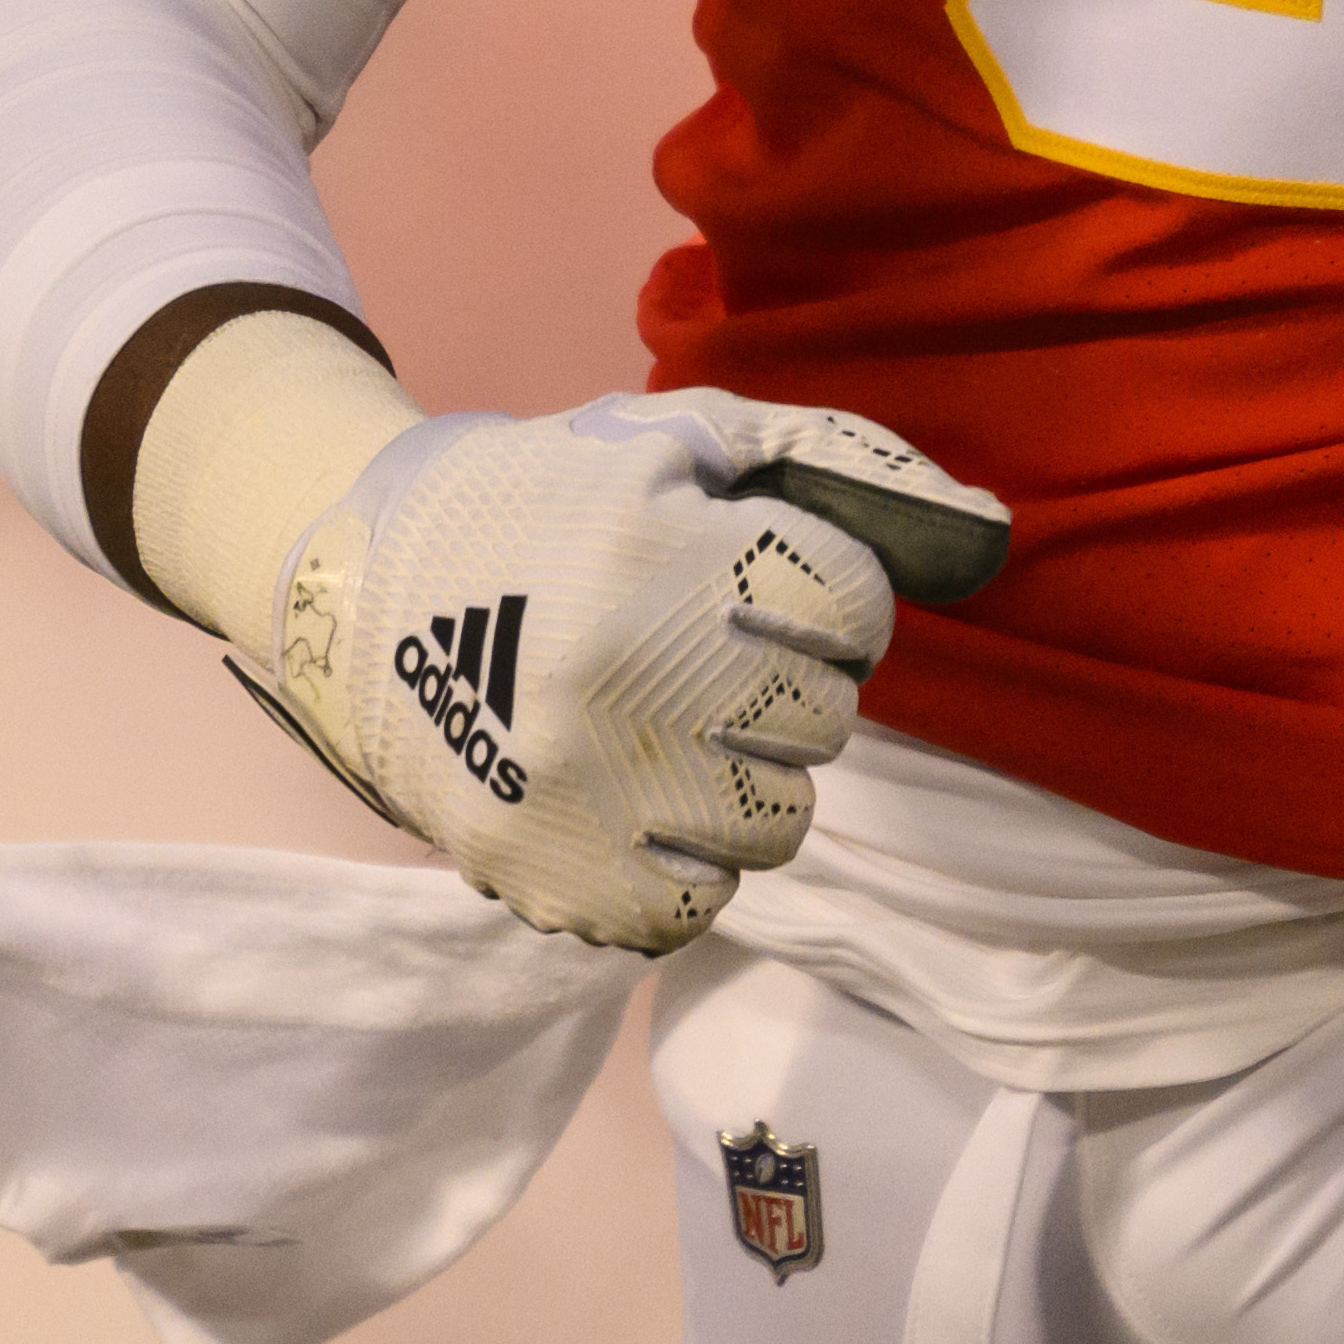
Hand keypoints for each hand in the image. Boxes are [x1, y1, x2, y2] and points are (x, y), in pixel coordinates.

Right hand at [242, 392, 1013, 950]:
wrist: (354, 593)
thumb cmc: (550, 504)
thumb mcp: (684, 437)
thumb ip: (847, 467)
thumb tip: (990, 537)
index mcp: (660, 552)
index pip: (853, 609)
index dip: (827, 598)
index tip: (762, 588)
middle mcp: (622, 678)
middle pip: (825, 723)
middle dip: (791, 686)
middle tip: (709, 658)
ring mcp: (578, 791)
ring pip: (776, 825)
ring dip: (748, 778)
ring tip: (672, 728)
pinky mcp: (544, 875)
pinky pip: (697, 906)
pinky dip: (687, 860)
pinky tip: (639, 797)